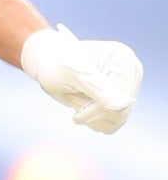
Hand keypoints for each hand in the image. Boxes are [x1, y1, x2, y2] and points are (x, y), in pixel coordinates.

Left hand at [20, 24, 142, 133]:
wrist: (48, 62)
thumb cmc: (55, 64)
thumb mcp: (71, 74)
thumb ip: (96, 88)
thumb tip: (123, 104)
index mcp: (122, 58)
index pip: (122, 97)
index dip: (98, 111)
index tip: (75, 117)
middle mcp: (131, 71)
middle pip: (122, 110)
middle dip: (94, 115)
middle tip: (74, 109)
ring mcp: (129, 85)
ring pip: (119, 118)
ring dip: (94, 118)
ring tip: (76, 103)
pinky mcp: (123, 97)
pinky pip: (116, 121)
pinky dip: (97, 121)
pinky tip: (83, 109)